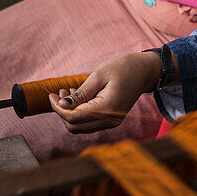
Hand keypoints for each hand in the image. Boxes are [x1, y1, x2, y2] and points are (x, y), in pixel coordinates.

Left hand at [48, 52, 167, 133]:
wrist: (145, 71)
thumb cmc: (123, 68)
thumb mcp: (99, 75)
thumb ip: (80, 93)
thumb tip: (62, 105)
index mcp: (107, 108)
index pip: (74, 118)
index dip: (58, 109)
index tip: (51, 95)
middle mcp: (110, 120)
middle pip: (74, 127)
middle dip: (62, 111)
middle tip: (59, 92)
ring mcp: (111, 123)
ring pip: (80, 127)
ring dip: (69, 113)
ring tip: (67, 92)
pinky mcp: (111, 121)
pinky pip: (89, 123)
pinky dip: (79, 113)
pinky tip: (78, 98)